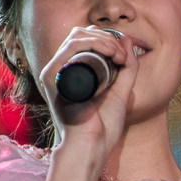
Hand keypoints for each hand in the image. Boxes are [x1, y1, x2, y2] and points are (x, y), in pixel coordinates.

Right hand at [39, 26, 139, 153]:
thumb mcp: (121, 90)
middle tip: (123, 56)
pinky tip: (110, 53)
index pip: (86, 39)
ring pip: (77, 36)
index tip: (126, 56)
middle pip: (81, 34)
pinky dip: (93, 43)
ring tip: (119, 56)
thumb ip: (127, 67)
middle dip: (107, 38)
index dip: (108, 39)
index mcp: (74, 72)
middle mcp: (61, 69)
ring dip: (103, 40)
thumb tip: (127, 39)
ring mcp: (55, 72)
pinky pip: (71, 47)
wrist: (91, 146)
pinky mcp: (53, 77)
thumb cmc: (103, 126)